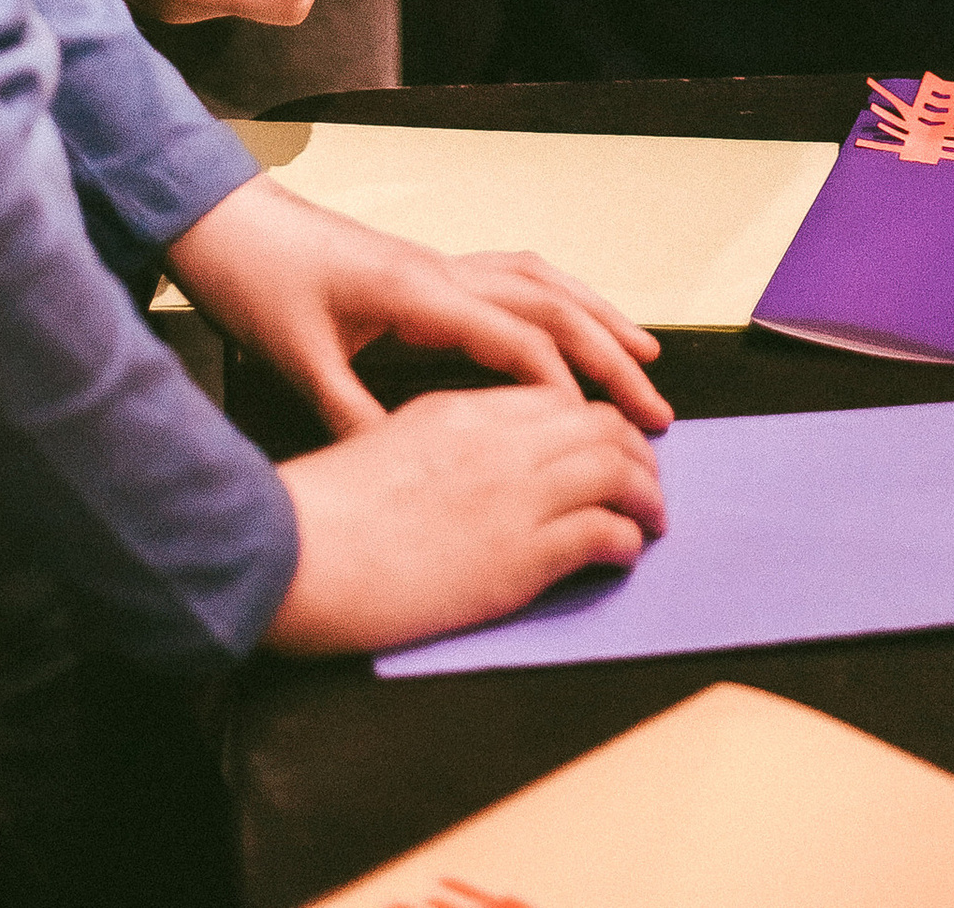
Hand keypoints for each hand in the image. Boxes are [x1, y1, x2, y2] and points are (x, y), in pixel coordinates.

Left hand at [168, 174, 670, 434]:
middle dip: (609, 354)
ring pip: (543, 281)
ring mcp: (441, 263)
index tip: (595, 434)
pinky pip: (517, 276)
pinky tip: (575, 320)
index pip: (514, 338)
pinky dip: (560, 298)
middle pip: (550, 304)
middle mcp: (444, 269)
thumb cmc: (260, 287)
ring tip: (645, 355)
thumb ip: (353, 416)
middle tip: (656, 407)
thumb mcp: (296, 363)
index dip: (559, 386)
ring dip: (598, 316)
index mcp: (418, 292)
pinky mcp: (431, 268)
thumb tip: (402, 470)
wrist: (230, 225)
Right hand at [269, 385, 665, 656]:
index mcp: (467, 409)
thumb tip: (479, 459)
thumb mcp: (391, 443)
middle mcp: (501, 442)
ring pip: (615, 470)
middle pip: (599, 425)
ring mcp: (514, 496)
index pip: (559, 397)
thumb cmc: (328, 511)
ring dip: (645, 494)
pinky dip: (623, 540)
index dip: (595, 418)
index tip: (610, 440)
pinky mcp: (517, 556)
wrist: (301, 553)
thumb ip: (445, 438)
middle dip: (634, 450)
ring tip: (653, 517)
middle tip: (647, 478)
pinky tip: (626, 551)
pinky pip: (599, 532)